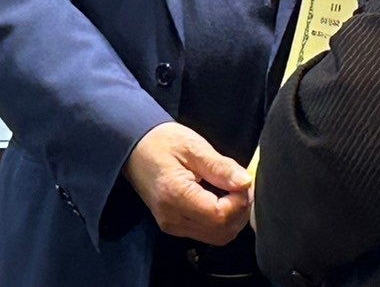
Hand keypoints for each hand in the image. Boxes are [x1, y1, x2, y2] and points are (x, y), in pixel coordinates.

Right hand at [124, 122, 251, 246]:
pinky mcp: (174, 226)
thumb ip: (220, 167)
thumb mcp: (194, 146)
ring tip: (232, 191)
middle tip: (241, 186)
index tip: (242, 182)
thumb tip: (245, 182)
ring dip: (232, 218)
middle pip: (221, 232)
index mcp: (175, 196)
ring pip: (217, 237)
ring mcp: (172, 226)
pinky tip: (221, 199)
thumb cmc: (162, 142)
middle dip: (240, 211)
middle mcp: (172, 219)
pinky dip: (221, 221)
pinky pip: (207, 233)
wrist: (134, 148)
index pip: (219, 215)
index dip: (239, 202)